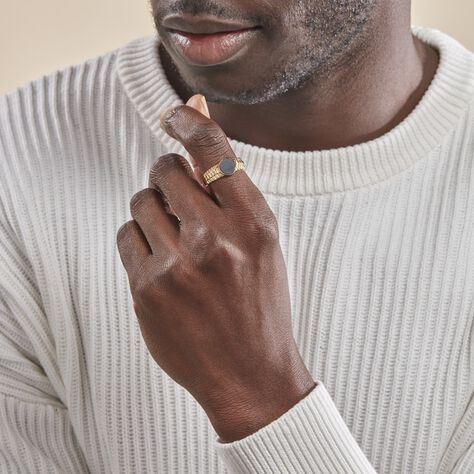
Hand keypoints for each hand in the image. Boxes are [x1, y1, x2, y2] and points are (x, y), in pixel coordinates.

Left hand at [116, 95, 315, 441]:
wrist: (250, 373)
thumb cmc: (260, 301)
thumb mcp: (262, 241)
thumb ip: (228, 184)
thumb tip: (196, 112)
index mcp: (255, 224)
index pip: (212, 148)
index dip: (189, 121)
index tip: (176, 115)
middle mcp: (215, 241)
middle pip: (165, 169)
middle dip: (168, 175)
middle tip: (181, 198)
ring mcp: (177, 268)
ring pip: (140, 201)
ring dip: (154, 210)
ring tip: (176, 237)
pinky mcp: (146, 291)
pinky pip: (126, 235)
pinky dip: (141, 239)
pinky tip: (162, 262)